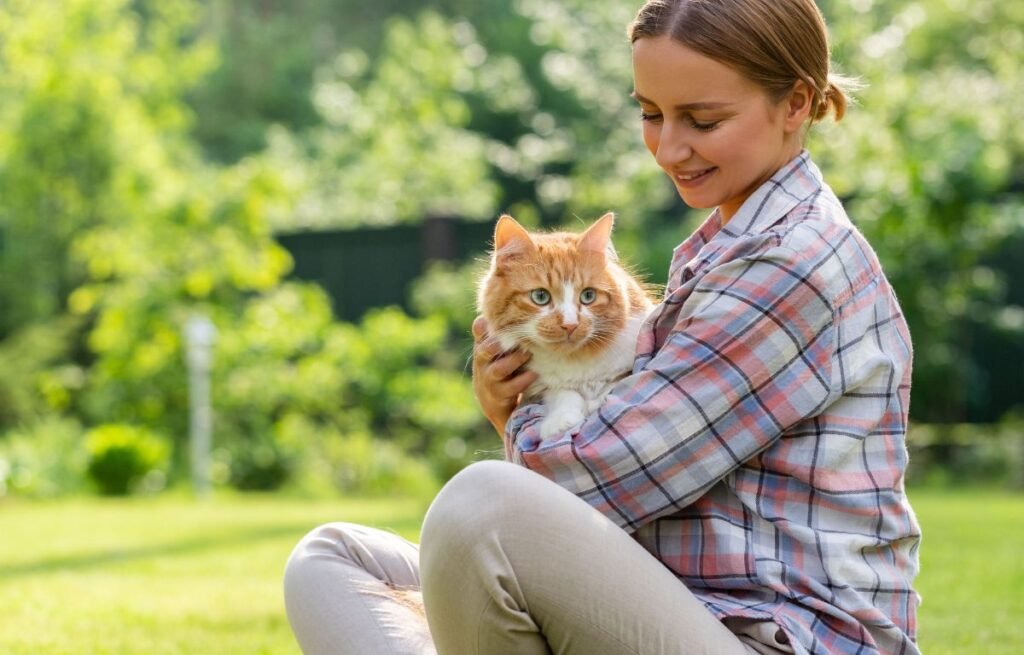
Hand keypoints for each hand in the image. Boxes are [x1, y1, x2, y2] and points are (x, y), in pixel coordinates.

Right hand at [472, 316, 538, 435]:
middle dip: (499, 343)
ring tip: (528, 354)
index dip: (486, 323)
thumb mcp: (496, 348)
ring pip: (498, 369)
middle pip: (485, 349)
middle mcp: (482, 361)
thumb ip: (502, 330)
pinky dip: (523, 380)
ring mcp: (489, 379)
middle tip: (516, 337)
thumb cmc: (498, 366)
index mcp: (482, 345)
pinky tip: (534, 374)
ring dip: (514, 361)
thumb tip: (522, 306)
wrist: (491, 401)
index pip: (479, 329)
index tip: (498, 317)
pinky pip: (511, 387)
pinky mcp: (499, 395)